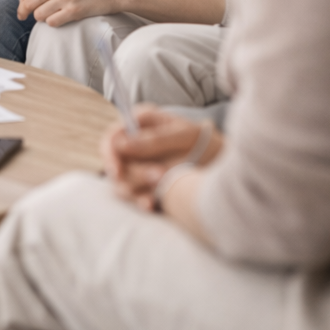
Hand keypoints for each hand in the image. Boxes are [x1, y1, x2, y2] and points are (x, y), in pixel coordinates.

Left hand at [12, 0, 130, 24]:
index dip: (21, 0)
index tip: (23, 5)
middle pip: (28, 3)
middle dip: (23, 12)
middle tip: (24, 16)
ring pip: (38, 15)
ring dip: (42, 17)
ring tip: (51, 13)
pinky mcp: (73, 11)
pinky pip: (51, 22)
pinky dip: (54, 22)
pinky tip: (61, 17)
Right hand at [100, 109, 225, 209]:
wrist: (220, 164)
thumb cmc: (203, 141)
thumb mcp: (185, 135)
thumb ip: (155, 139)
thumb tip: (122, 144)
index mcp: (141, 124)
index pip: (111, 137)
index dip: (109, 154)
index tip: (116, 170)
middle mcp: (135, 146)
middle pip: (115, 163)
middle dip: (133, 173)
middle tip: (157, 175)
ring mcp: (138, 167)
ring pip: (122, 183)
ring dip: (138, 187)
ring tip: (164, 182)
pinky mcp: (144, 187)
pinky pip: (133, 197)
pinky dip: (141, 201)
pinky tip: (150, 204)